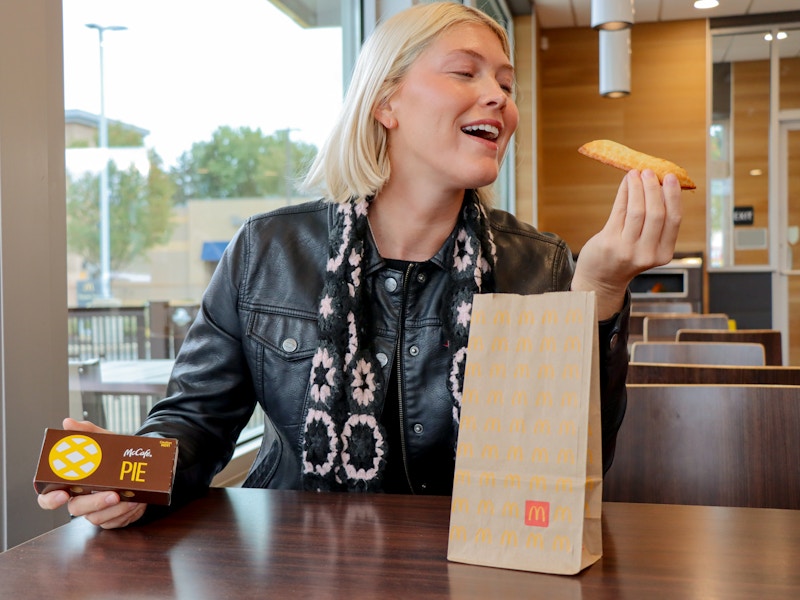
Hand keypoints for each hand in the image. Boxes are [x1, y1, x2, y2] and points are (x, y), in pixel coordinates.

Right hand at [36, 417, 146, 528]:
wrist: (139, 466)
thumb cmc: (114, 456)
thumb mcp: (104, 442)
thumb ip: (87, 433)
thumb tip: (69, 423)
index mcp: (71, 483)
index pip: (48, 496)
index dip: (50, 499)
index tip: (62, 495)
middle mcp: (80, 499)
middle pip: (76, 509)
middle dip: (95, 503)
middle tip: (113, 495)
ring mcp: (95, 511)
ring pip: (97, 518)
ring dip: (116, 508)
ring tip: (131, 497)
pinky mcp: (111, 518)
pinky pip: (115, 521)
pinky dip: (126, 513)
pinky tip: (136, 502)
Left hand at [572, 169, 682, 319]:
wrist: (601, 279)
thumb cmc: (626, 255)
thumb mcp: (647, 245)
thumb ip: (655, 221)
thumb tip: (658, 182)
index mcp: (664, 254)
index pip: (674, 220)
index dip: (673, 196)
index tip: (671, 177)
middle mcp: (647, 254)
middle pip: (656, 214)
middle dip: (654, 189)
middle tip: (651, 172)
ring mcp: (627, 250)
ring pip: (637, 211)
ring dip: (637, 188)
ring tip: (636, 173)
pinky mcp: (609, 243)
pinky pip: (619, 212)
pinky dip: (624, 193)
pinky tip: (626, 182)